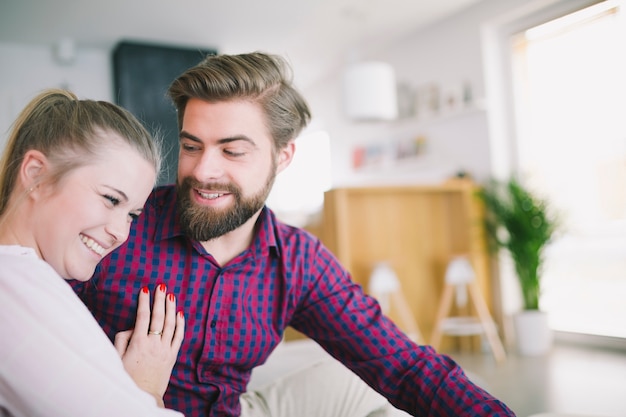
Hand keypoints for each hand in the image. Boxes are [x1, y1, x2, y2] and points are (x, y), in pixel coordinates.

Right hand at [114, 284, 184, 406]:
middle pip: (158, 316)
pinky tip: (180, 313)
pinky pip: (179, 336)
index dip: (144, 302)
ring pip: (170, 324)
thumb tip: (132, 326)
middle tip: (162, 286)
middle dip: (160, 299)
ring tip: (171, 295)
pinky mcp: (173, 355)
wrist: (143, 394)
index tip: (145, 290)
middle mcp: (154, 343)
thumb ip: (122, 339)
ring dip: (171, 308)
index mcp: (139, 343)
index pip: (142, 316)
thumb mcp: (117, 357)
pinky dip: (180, 324)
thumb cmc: (127, 377)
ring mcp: (165, 349)